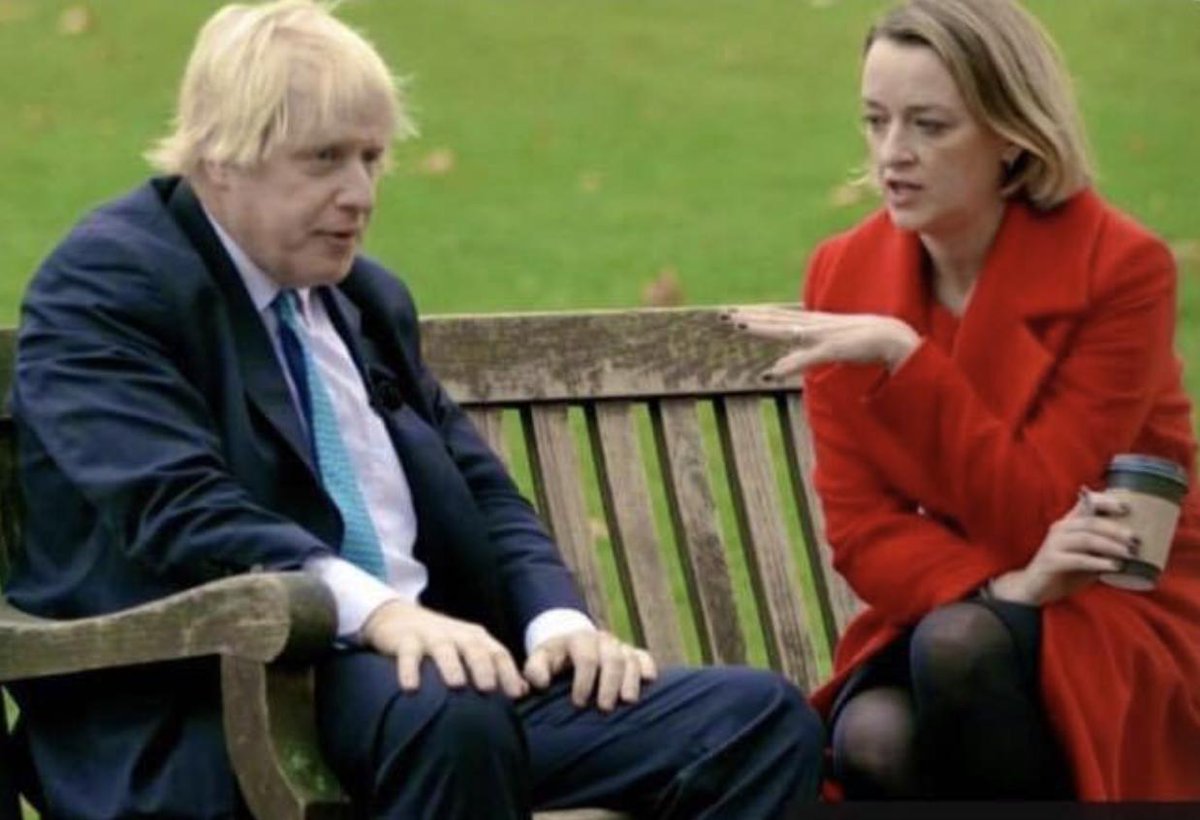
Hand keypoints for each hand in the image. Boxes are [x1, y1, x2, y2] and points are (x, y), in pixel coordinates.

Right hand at [361, 599, 528, 697]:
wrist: (397, 618)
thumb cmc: (442, 643)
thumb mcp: (469, 651)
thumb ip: (495, 669)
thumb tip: (524, 691)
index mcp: (476, 639)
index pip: (498, 654)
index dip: (508, 673)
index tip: (516, 695)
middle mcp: (457, 635)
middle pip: (474, 648)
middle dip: (482, 666)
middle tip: (488, 688)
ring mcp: (431, 636)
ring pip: (443, 648)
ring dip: (450, 665)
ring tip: (456, 684)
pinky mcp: (405, 640)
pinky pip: (408, 654)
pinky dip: (409, 669)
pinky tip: (411, 687)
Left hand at [523, 629, 656, 710]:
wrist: (571, 646)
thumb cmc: (554, 660)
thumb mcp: (539, 660)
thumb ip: (534, 670)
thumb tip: (541, 684)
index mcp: (579, 639)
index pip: (586, 658)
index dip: (583, 681)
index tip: (577, 703)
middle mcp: (602, 640)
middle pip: (613, 659)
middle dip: (609, 684)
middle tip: (604, 708)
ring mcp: (619, 646)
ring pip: (631, 659)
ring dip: (630, 681)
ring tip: (627, 701)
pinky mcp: (633, 654)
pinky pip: (645, 657)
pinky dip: (647, 668)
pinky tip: (648, 682)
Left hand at [723, 306, 919, 375]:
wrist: (895, 337)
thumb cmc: (866, 341)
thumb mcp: (830, 347)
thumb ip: (807, 354)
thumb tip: (786, 364)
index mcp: (814, 324)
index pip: (779, 318)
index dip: (756, 315)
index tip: (734, 313)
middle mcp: (814, 325)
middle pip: (776, 320)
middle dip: (750, 317)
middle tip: (723, 315)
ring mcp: (823, 335)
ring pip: (785, 330)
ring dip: (762, 328)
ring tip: (739, 326)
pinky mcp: (834, 349)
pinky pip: (808, 357)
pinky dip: (790, 364)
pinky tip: (772, 372)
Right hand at [990, 490, 1136, 605]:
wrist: (1035, 588)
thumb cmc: (1065, 571)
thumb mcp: (1086, 556)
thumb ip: (1102, 549)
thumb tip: (1134, 549)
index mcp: (1068, 523)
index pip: (1086, 504)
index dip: (1106, 502)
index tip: (1127, 508)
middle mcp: (1060, 529)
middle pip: (1090, 522)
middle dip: (1116, 529)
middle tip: (1135, 539)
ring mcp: (1054, 544)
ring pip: (1086, 538)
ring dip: (1111, 545)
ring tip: (1129, 554)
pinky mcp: (1052, 561)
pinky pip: (1078, 559)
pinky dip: (1099, 562)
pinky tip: (1114, 567)